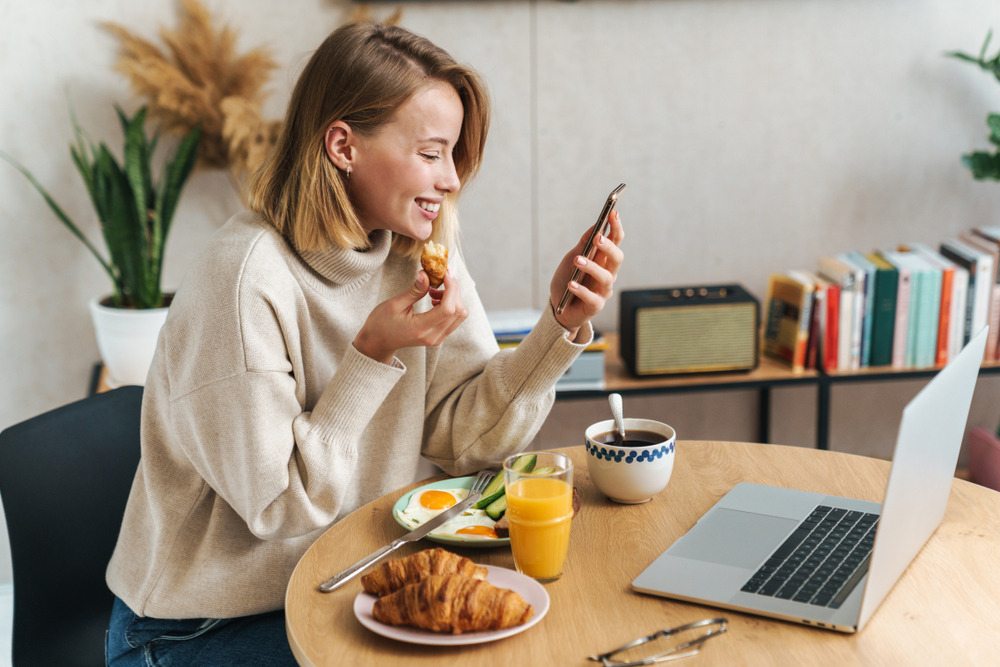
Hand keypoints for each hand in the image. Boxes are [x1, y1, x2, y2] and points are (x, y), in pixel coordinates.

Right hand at [353, 269, 468, 363]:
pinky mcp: (439, 336)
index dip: (451, 288)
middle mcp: (433, 336)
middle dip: (454, 290)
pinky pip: (454, 319)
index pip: (448, 309)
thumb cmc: (382, 323)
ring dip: (453, 298)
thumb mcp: (395, 304)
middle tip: (440, 277)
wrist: (378, 342)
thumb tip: (427, 274)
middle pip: (458, 311)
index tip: (445, 273)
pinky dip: (451, 304)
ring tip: (433, 291)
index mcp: (420, 329)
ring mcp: (438, 338)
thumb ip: (414, 290)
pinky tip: (434, 299)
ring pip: (460, 315)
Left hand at [549, 210, 624, 338]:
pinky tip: (571, 284)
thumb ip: (584, 244)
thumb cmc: (568, 280)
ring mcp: (603, 290)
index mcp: (604, 259)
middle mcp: (608, 274)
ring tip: (577, 260)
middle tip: (598, 238)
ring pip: (605, 277)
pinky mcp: (595, 306)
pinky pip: (591, 297)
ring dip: (591, 267)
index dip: (616, 228)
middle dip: (609, 247)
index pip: (616, 241)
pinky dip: (581, 290)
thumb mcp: (572, 258)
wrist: (559, 308)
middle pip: (616, 258)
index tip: (613, 213)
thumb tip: (595, 225)